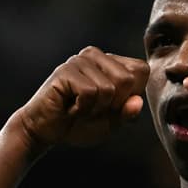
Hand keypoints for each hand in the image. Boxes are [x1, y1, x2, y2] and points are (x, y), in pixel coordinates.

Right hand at [14, 46, 149, 147]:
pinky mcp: (65, 70)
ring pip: (109, 88)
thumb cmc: (79, 124)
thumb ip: (127, 113)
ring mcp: (80, 60)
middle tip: (93, 109)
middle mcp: (96, 56)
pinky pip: (90, 93)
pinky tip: (69, 108)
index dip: (131, 96)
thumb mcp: (111, 123)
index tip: (110, 106)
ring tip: (80, 108)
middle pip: (128, 79)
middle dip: (113, 104)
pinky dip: (82, 109)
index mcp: (111, 63)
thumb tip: (137, 102)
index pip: (142, 70)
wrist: (45, 131)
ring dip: (95, 109)